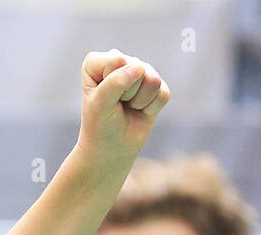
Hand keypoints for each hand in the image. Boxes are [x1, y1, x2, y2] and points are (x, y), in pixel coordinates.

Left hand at [76, 49, 170, 172]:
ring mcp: (139, 71)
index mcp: (97, 62)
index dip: (112, 84)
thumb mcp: (99, 105)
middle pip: (137, 69)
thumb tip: (139, 67)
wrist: (111, 149)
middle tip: (116, 106)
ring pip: (153, 80)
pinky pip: (163, 93)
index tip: (103, 99)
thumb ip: (115, 83)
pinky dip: (151, 108)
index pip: (116, 61)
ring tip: (127, 108)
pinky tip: (140, 111)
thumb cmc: (99, 125)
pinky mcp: (156, 86)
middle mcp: (119, 61)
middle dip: (127, 94)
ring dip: (140, 101)